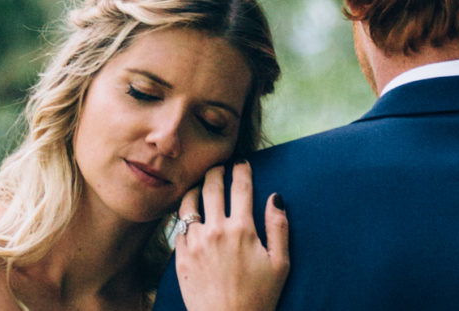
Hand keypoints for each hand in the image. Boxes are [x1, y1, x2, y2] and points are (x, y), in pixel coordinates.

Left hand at [174, 161, 288, 310]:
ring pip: (190, 201)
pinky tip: (190, 213)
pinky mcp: (180, 256)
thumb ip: (279, 228)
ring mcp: (195, 242)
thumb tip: (276, 197)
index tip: (242, 162)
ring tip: (201, 185)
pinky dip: (184, 213)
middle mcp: (216, 230)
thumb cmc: (258, 299)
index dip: (242, 169)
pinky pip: (179, 224)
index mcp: (242, 230)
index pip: (241, 186)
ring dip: (196, 188)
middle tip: (219, 167)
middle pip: (212, 185)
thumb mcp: (279, 265)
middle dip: (216, 170)